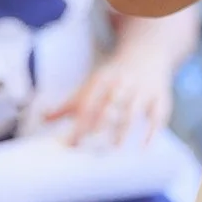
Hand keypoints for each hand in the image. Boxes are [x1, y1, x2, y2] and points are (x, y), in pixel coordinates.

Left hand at [45, 50, 176, 145]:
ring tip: (115, 150)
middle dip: (102, 123)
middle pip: (111, 103)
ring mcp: (143, 89)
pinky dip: (151, 131)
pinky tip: (144, 149)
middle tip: (92, 148)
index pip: (89, 102)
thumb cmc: (114, 76)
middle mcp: (123, 83)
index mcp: (102, 79)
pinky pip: (157, 114)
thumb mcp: (91, 84)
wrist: (148, 51)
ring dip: (124, 128)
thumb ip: (68, 104)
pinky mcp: (160, 97)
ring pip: (133, 109)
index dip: (81, 123)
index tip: (72, 145)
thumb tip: (41, 119)